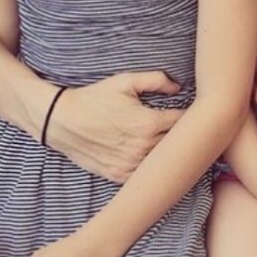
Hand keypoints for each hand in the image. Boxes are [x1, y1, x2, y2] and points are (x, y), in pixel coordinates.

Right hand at [48, 72, 183, 182]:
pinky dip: (151, 167)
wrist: (61, 121)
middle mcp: (142, 147)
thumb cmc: (95, 98)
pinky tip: (154, 158)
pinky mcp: (118, 175)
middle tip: (189, 128)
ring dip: (168, 153)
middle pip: (176, 144)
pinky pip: (144, 175)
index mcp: (148, 123)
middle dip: (184, 135)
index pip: (184, 122)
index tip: (195, 113)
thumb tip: (179, 86)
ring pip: (161, 162)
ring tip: (174, 143)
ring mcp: (130, 164)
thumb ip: (157, 80)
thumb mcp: (126, 81)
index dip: (192, 116)